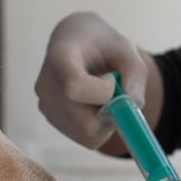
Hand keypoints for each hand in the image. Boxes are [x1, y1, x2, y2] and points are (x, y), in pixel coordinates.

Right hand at [36, 12, 150, 149]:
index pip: (75, 88)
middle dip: (110, 114)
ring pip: (87, 135)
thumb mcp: (126, 49)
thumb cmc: (101, 44)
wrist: (74, 43)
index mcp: (59, 58)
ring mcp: (45, 105)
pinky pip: (84, 137)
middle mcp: (45, 85)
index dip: (103, 92)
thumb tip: (133, 104)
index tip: (111, 78)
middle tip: (115, 93)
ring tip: (103, 96)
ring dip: (106, 121)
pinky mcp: (51, 119)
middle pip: (84, 122)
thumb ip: (136, 74)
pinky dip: (99, 127)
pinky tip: (94, 104)